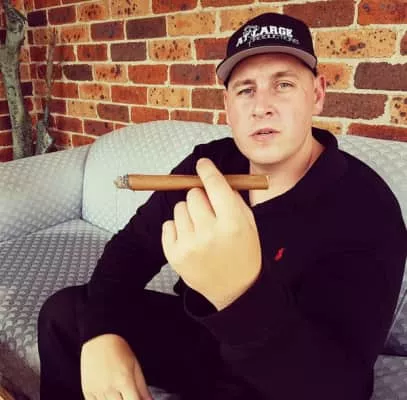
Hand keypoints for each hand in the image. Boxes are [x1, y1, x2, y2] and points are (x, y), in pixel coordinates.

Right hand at [80, 334, 151, 399]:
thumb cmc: (119, 350)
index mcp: (124, 380)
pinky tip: (108, 396)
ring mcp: (97, 390)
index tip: (137, 399)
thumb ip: (142, 387)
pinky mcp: (87, 391)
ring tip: (118, 393)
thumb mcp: (135, 365)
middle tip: (128, 394)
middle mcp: (110, 387)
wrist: (99, 339)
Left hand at [162, 158, 261, 309]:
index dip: (207, 170)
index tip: (202, 164)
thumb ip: (231, 198)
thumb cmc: (244, 254)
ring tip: (201, 229)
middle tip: (209, 210)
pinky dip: (178, 227)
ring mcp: (189, 245)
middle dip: (200, 196)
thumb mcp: (248, 223)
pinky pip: (168, 224)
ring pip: (179, 208)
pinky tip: (191, 239)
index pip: (214, 185)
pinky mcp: (174, 255)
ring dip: (189, 213)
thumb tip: (211, 177)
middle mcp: (209, 233)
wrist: (236, 290)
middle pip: (193, 194)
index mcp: (232, 223)